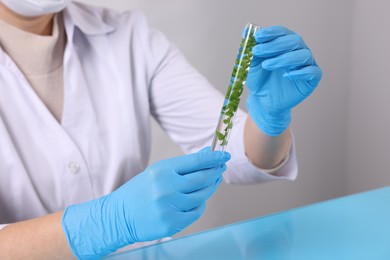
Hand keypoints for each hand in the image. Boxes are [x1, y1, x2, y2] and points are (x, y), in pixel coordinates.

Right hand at [61, 147, 229, 257]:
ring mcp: (169, 207)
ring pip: (202, 196)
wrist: (119, 216)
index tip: (224, 155)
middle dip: (215, 172)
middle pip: (203, 179)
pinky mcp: (172, 223)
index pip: (196, 162)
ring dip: (209, 189)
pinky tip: (195, 200)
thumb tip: (207, 155)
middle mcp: (166, 188)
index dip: (214, 158)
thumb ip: (184, 165)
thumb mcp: (157, 172)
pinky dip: (199, 205)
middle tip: (220, 169)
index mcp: (162, 171)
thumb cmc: (139, 192)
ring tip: (209, 183)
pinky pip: (196, 212)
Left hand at [246, 26, 321, 135]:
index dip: (271, 32)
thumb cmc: (259, 80)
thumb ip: (251, 49)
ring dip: (284, 58)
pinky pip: (313, 72)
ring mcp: (306, 64)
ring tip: (266, 65)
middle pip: (294, 40)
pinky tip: (286, 75)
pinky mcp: (311, 79)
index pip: (282, 32)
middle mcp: (298, 51)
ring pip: (303, 55)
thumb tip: (246, 32)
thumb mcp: (252, 64)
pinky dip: (300, 72)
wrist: (262, 101)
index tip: (258, 36)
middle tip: (257, 51)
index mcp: (285, 44)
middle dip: (275, 45)